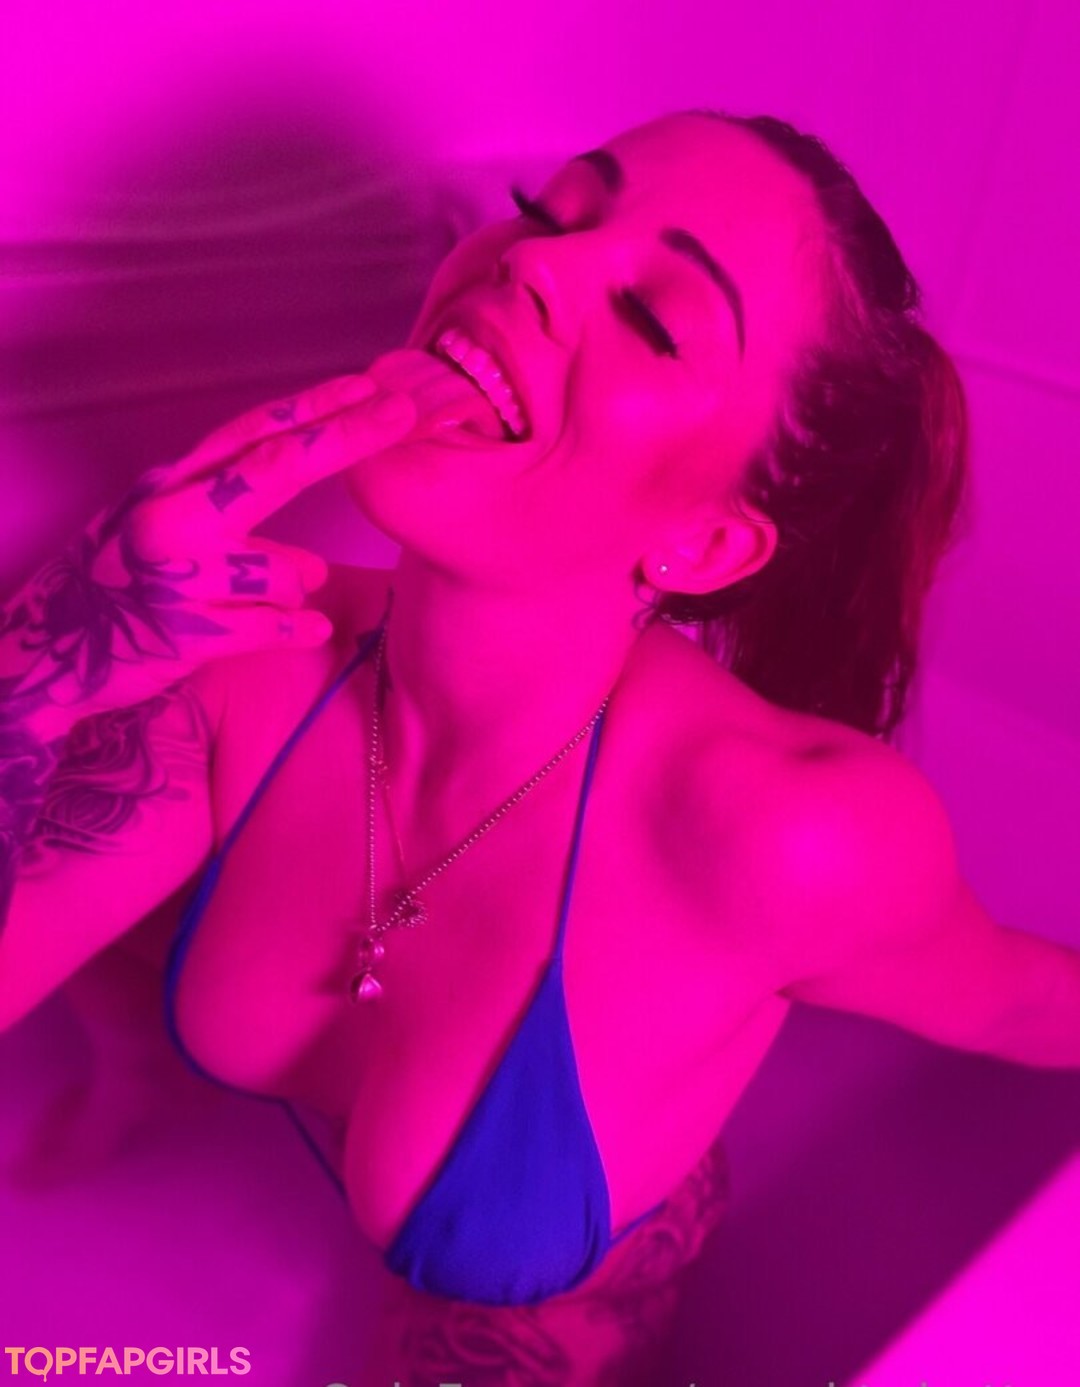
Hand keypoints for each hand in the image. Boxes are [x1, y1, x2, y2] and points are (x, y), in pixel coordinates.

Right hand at [0, 373, 416, 734]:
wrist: (50, 656)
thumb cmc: (122, 590)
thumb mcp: (173, 541)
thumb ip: (242, 538)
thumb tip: (314, 566)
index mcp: (171, 485)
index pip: (252, 434)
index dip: (315, 408)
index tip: (369, 386)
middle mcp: (171, 517)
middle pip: (275, 468)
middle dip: (345, 437)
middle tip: (402, 413)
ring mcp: (179, 574)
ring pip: (286, 570)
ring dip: (291, 588)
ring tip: (260, 603)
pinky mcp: (189, 633)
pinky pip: (278, 625)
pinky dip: (298, 628)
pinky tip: (306, 630)